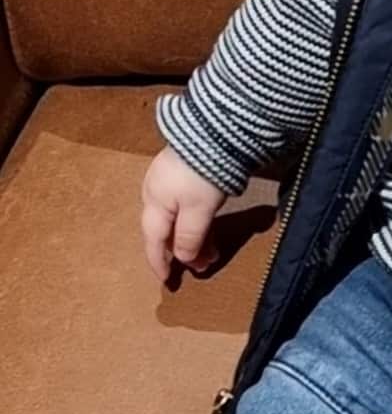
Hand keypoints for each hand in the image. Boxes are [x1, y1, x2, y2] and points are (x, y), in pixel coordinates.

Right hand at [140, 145, 227, 282]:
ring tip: (213, 252)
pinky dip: (196, 221)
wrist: (215, 132)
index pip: (153, 241)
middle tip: (203, 266)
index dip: (159, 263)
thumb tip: (184, 259)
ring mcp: (170, 180)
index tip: (167, 281)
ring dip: (194, 238)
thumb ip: (190, 238)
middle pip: (166, 230)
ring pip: (178, 219)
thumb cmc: (202, 175)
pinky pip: (186, 206)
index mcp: (154, 203)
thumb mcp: (198, 212)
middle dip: (183, 251)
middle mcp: (156, 192)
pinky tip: (210, 228)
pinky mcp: (186, 171)